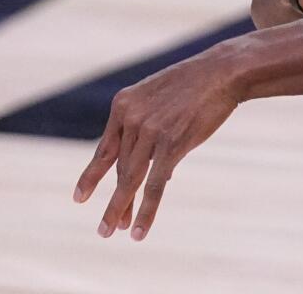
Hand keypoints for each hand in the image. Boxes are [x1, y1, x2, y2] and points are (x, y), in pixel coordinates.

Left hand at [73, 51, 238, 240]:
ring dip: (121, 209)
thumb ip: (148, 128)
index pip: (105, 150)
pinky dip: (146, 210)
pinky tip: (139, 230)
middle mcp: (131, 118)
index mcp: (123, 105)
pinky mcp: (172, 144)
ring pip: (131, 179)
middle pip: (120, 168)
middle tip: (104, 229)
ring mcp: (151, 131)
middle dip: (114, 201)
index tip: (79, 198)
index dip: (91, 177)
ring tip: (112, 232)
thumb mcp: (158, 97)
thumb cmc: (194, 83)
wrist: (222, 71)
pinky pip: (155, 184)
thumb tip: (159, 170)